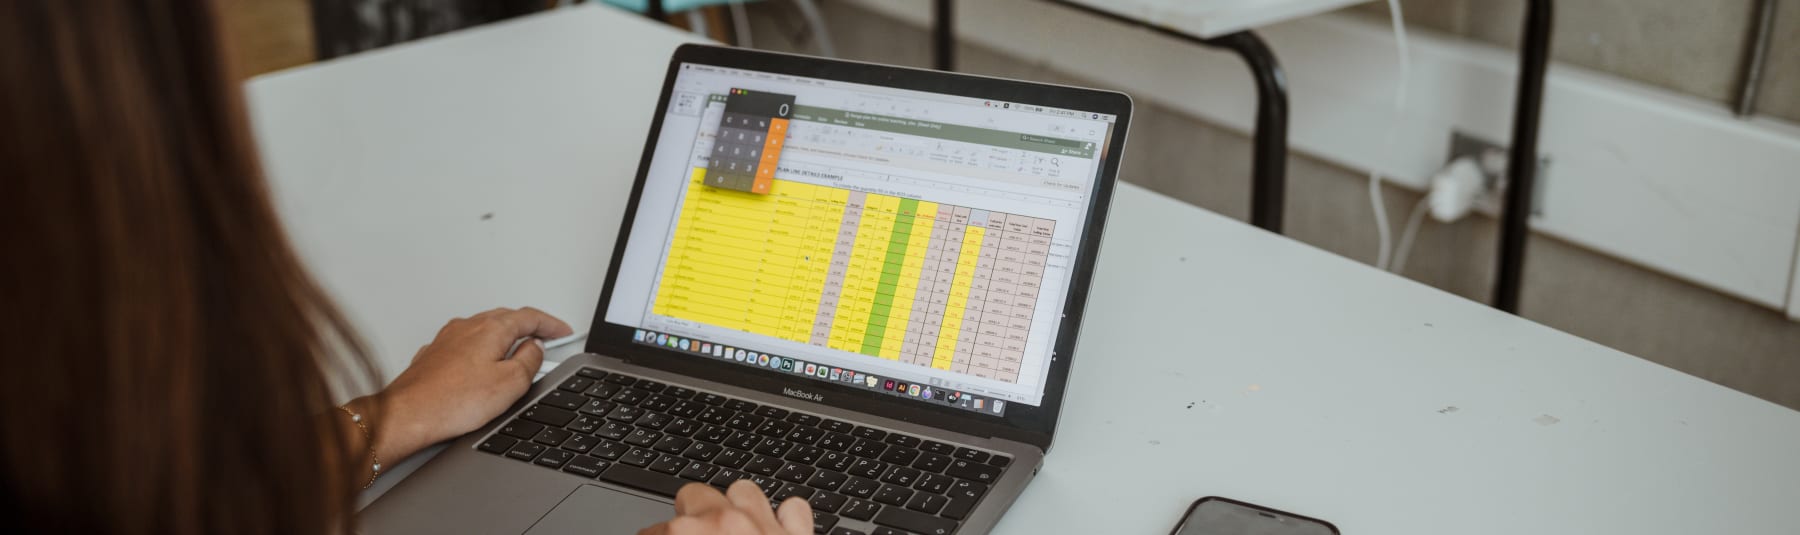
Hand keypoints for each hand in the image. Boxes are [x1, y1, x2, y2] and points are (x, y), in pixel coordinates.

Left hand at [366, 307, 572, 461]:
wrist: (408, 415)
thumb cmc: (452, 402)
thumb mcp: (510, 383)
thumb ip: (530, 361)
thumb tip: (535, 349)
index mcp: (491, 329)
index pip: (530, 317)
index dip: (551, 325)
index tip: (563, 331)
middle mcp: (467, 327)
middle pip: (506, 318)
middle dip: (529, 327)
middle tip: (546, 338)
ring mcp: (448, 339)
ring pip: (484, 329)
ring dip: (505, 337)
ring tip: (517, 352)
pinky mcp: (435, 355)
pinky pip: (467, 344)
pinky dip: (483, 348)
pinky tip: (483, 365)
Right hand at [638, 481, 812, 534]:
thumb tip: (669, 531)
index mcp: (688, 533)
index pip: (655, 529)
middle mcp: (726, 523)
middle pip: (694, 494)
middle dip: (688, 514)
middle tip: (689, 534)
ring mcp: (764, 525)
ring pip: (744, 492)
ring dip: (735, 508)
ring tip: (731, 529)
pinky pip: (793, 510)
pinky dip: (786, 518)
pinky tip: (777, 529)